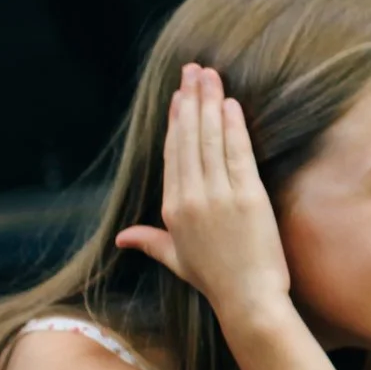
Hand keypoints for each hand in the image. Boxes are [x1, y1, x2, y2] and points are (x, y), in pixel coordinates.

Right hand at [114, 65, 290, 322]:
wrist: (248, 299)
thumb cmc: (215, 280)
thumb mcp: (175, 259)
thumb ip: (149, 242)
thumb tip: (122, 238)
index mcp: (173, 208)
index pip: (173, 154)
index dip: (177, 122)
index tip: (180, 96)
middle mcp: (191, 197)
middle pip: (189, 138)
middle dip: (191, 100)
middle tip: (194, 70)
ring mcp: (219, 195)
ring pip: (211, 139)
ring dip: (210, 103)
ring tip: (210, 76)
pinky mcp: (247, 196)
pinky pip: (237, 153)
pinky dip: (233, 126)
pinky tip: (231, 104)